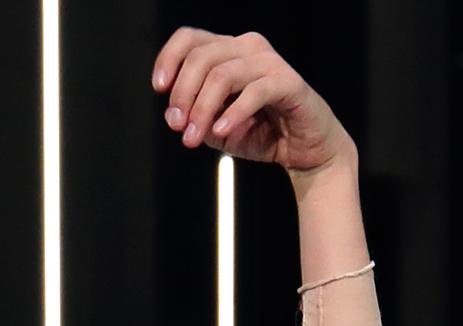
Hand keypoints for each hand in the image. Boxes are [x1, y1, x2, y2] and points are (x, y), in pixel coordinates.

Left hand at [152, 27, 350, 173]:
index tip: (159, 89)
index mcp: (228, 52)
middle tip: (178, 128)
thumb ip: (194, 117)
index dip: (169, 58)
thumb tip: (174, 115)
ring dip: (202, 109)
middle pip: (201, 57)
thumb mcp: (216, 127)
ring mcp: (269, 62)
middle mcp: (248, 48)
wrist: (304, 150)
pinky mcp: (288, 82)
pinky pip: (254, 92)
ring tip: (194, 138)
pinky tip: (222, 131)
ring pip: (222, 74)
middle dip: (183, 95)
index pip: (190, 39)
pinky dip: (233, 113)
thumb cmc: (261, 132)